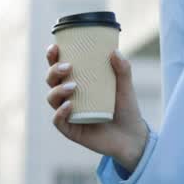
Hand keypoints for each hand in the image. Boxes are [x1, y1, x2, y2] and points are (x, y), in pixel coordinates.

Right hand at [45, 44, 148, 171]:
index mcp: (78, 82)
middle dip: (54, 71)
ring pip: (52, 99)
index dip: (52, 58)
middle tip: (68, 66)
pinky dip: (60, 112)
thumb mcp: (125, 86)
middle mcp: (69, 97)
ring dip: (58, 90)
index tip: (55, 47)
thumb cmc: (126, 108)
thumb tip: (115, 51)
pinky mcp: (71, 130)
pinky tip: (69, 106)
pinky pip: (59, 121)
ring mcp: (68, 114)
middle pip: (51, 81)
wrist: (132, 136)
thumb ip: (123, 69)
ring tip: (73, 86)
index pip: (60, 68)